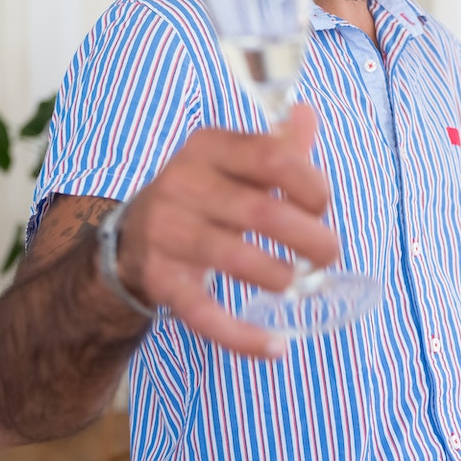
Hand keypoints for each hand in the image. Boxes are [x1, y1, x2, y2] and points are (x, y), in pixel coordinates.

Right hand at [114, 105, 339, 356]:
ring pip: (234, 258)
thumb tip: (308, 113)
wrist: (131, 238)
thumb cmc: (205, 195)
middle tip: (329, 253)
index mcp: (208, 147)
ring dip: (280, 276)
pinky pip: (204, 313)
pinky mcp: (160, 280)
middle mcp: (181, 184)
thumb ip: (277, 145)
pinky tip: (276, 347)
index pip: (271, 157)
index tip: (323, 206)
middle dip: (309, 237)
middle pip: (260, 212)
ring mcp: (165, 233)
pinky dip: (243, 336)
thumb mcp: (235, 162)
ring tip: (300, 284)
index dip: (311, 183)